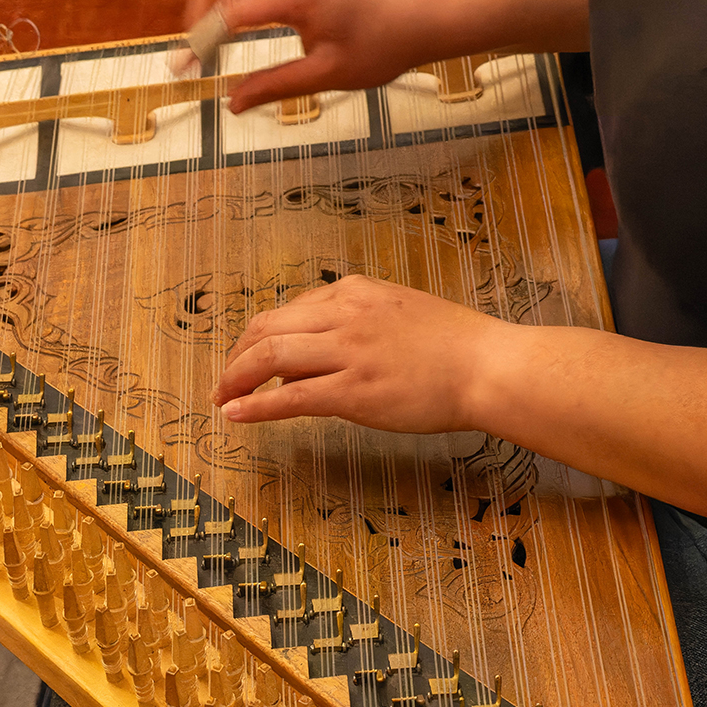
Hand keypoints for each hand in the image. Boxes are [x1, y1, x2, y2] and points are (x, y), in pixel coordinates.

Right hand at [183, 0, 424, 109]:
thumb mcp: (329, 76)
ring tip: (208, 40)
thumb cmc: (380, 47)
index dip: (200, 39)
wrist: (415, 19)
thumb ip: (277, 86)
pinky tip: (234, 24)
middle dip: (196, 12)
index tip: (184, 68)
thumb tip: (233, 103)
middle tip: (192, 53)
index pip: (230, 11)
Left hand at [213, 272, 513, 428]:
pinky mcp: (354, 391)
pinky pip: (290, 396)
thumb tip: (317, 349)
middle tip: (223, 381)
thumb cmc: (453, 344)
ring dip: (235, 378)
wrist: (486, 365)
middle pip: (267, 327)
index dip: (260, 336)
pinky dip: (255, 405)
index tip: (248, 357)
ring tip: (220, 398)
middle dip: (236, 355)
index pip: (290, 309)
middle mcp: (345, 313)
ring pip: (270, 355)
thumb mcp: (397, 311)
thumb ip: (355, 321)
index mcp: (354, 291)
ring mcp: (348, 351)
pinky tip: (236, 415)